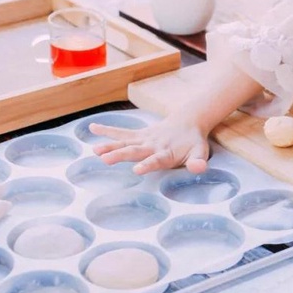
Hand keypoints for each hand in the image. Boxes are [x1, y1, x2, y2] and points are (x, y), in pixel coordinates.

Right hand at [90, 119, 210, 174]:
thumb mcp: (200, 153)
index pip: (157, 160)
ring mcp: (144, 139)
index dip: (147, 165)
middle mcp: (153, 145)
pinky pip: (121, 133)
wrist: (188, 121)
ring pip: (125, 142)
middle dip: (121, 155)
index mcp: (167, 153)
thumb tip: (199, 168)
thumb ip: (198, 162)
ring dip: (110, 145)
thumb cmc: (193, 143)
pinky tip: (92, 127)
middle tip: (106, 160)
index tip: (137, 170)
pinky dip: (107, 130)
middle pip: (135, 151)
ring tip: (95, 150)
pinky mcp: (138, 134)